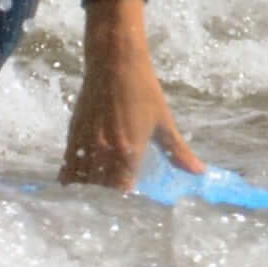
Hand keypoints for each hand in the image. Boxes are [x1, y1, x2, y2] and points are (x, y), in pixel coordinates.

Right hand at [63, 0, 204, 188]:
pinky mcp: (73, 134)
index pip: (122, 192)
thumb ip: (178, 151)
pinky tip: (76, 184)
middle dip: (107, 199)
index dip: (125, 201)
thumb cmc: (143, 89)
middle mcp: (104, 151)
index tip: (130, 204)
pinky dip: (72, 177)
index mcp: (129, 151)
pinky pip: (68, 166)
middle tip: (113, 205)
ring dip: (89, 190)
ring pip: (82, 181)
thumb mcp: (163, 121)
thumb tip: (199, 172)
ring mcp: (86, 144)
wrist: (114, 61)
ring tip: (96, 197)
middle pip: (101, 190)